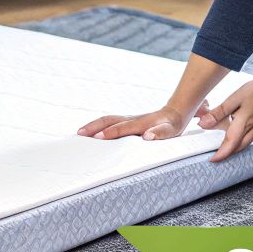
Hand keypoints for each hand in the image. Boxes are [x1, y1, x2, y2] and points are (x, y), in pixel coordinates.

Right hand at [78, 104, 207, 141]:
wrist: (173, 113)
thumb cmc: (171, 125)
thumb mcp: (170, 131)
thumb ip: (159, 133)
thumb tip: (147, 137)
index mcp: (140, 123)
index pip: (122, 128)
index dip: (110, 133)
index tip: (97, 138)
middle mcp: (131, 119)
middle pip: (109, 120)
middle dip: (94, 126)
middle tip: (80, 134)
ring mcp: (127, 119)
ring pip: (107, 119)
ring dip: (93, 125)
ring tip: (79, 133)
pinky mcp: (126, 120)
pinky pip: (109, 122)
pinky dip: (97, 125)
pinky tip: (90, 132)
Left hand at [196, 74, 252, 161]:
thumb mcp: (236, 97)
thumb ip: (220, 111)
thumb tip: (203, 123)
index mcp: (244, 121)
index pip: (230, 142)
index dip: (221, 154)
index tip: (212, 160)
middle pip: (238, 147)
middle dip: (227, 154)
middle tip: (216, 157)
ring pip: (245, 144)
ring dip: (234, 149)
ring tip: (224, 149)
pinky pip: (252, 139)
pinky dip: (243, 142)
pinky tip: (238, 137)